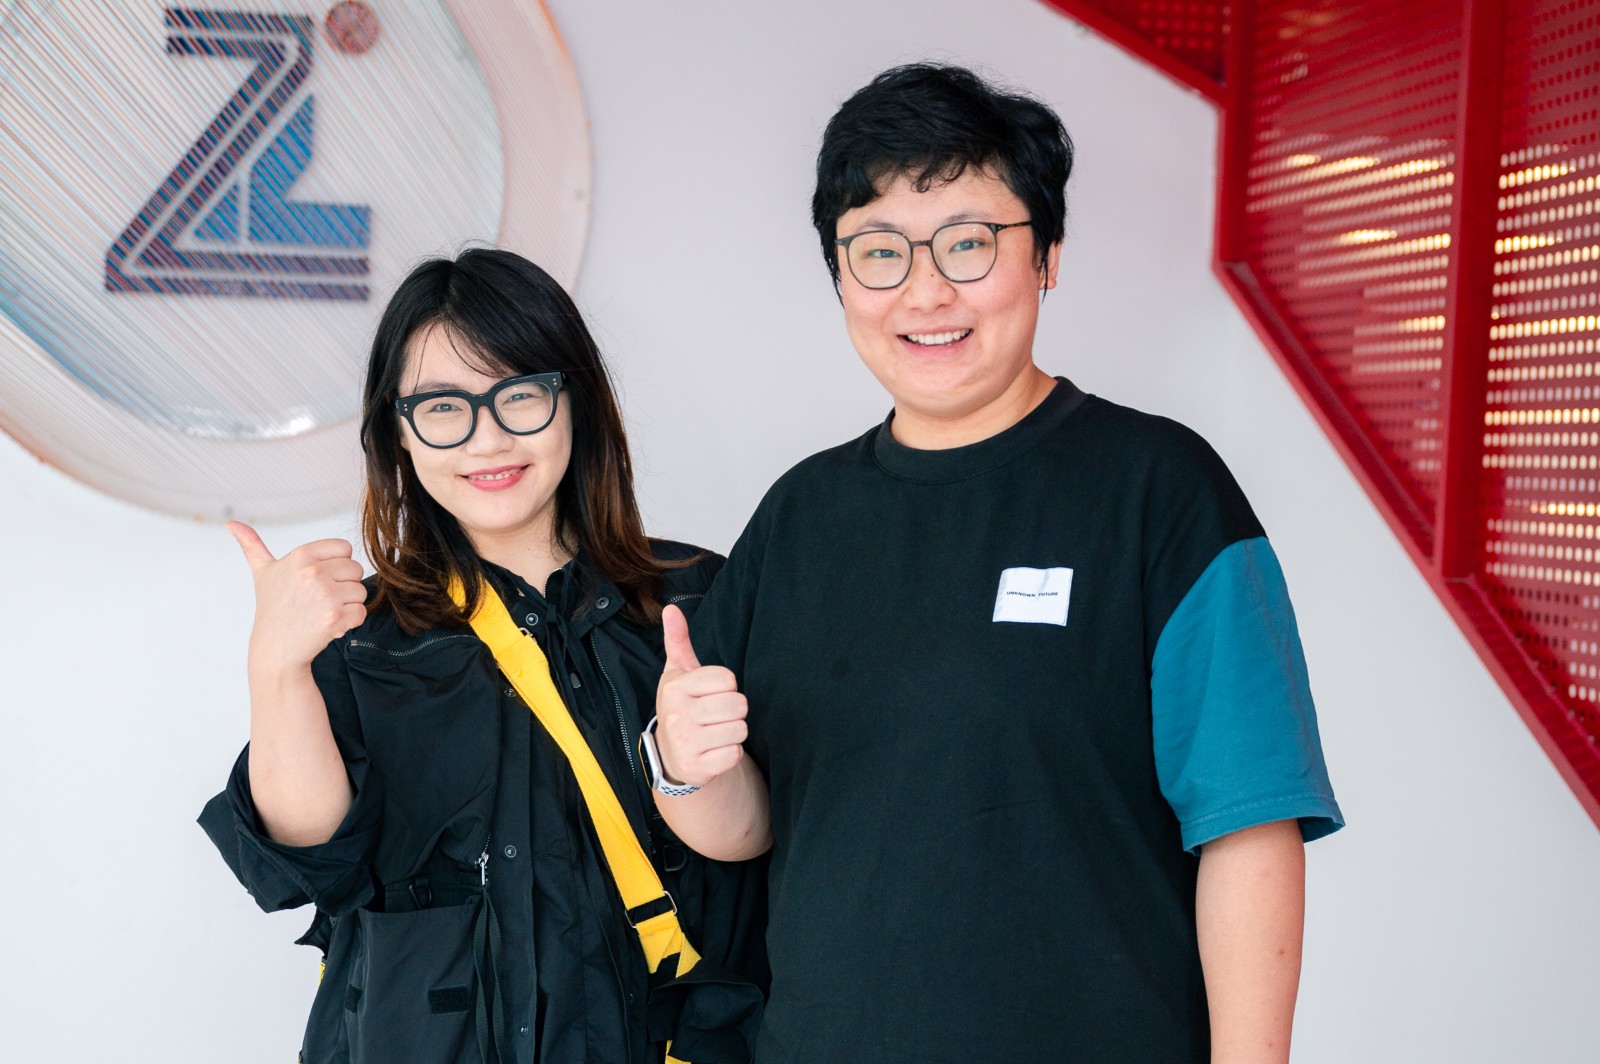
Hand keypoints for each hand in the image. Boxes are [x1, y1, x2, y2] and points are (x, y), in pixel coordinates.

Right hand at [228, 522, 367, 675]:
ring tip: (324, 610)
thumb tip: (232, 523)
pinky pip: (361, 612)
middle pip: (356, 569)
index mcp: (301, 555)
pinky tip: (331, 624)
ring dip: (348, 604)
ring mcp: (326, 595)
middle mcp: (313, 572)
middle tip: (321, 598)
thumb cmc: (272, 608)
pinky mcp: (336, 617)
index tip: (320, 578)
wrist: (275, 647)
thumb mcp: (262, 572)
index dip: (337, 564)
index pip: (345, 548)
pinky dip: (351, 621)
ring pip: (361, 591)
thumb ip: (252, 545)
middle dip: (344, 585)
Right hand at [654, 604, 748, 787]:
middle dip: (733, 711)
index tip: (709, 695)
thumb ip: (678, 641)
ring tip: (714, 733)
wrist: (669, 756)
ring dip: (733, 733)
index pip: (727, 679)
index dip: (725, 688)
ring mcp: (686, 743)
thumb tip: (671, 609)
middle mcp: (677, 715)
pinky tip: (713, 751)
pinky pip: (735, 754)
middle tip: (715, 717)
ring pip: (739, 730)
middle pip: (738, 705)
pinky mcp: (697, 767)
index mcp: (675, 688)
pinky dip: (730, 754)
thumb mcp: (677, 674)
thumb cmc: (681, 707)